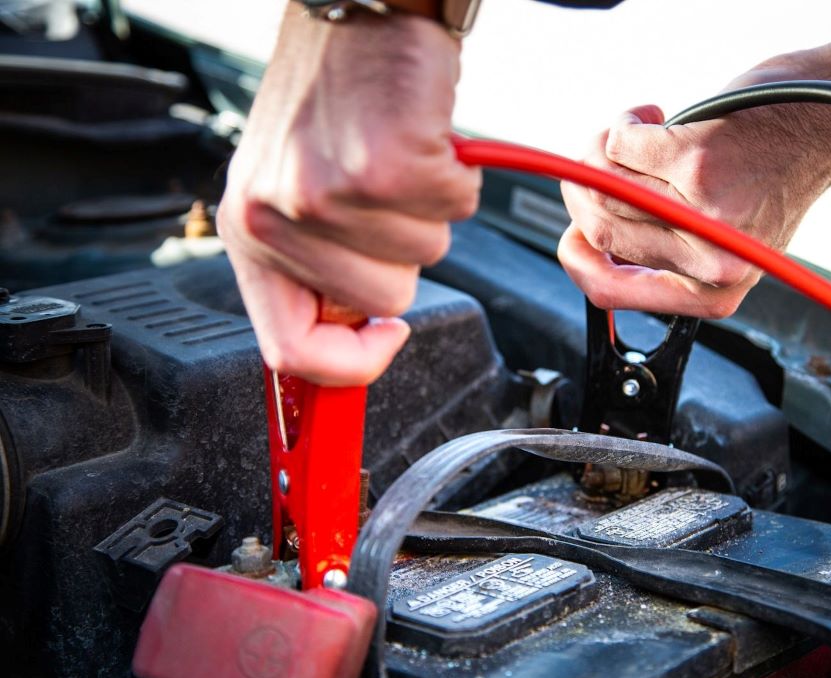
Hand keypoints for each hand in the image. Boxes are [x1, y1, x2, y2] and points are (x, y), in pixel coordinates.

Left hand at [218, 6, 479, 385]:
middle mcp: (278, 216)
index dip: (351, 364)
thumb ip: (314, 269)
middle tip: (381, 190)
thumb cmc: (330, 95)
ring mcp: (331, 194)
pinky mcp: (387, 165)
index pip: (291, 351)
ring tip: (395, 153)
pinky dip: (455, 173)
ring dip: (429, 207)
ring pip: (427, 256)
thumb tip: (359, 334)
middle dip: (402, 251)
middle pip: (385, 300)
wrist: (359, 11)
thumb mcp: (294, 190)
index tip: (384, 338)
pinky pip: (456, 207)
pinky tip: (419, 134)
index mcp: (251, 231)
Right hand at [558, 28, 830, 317]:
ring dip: (604, 149)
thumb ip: (660, 254)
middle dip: (586, 186)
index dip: (577, 257)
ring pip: (603, 186)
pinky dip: (628, 123)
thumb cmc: (768, 177)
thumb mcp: (722, 243)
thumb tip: (580, 241)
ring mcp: (702, 217)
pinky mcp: (699, 167)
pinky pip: (621, 145)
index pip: (606, 290)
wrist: (822, 122)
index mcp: (710, 292)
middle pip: (597, 230)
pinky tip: (653, 116)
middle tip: (604, 159)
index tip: (575, 232)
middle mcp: (708, 264)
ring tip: (634, 133)